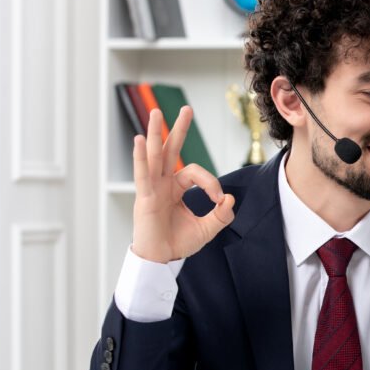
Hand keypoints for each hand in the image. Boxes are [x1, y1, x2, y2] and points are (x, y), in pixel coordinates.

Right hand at [131, 107, 234, 262]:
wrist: (162, 260)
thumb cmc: (178, 243)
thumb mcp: (207, 228)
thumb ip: (221, 214)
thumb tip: (230, 199)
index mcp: (175, 187)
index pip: (194, 172)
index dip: (211, 182)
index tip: (219, 199)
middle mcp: (162, 183)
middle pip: (170, 150)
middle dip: (178, 129)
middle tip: (187, 109)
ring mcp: (152, 188)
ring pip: (154, 156)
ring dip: (155, 133)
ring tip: (155, 112)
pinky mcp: (145, 198)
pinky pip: (142, 174)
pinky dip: (140, 157)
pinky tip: (139, 140)